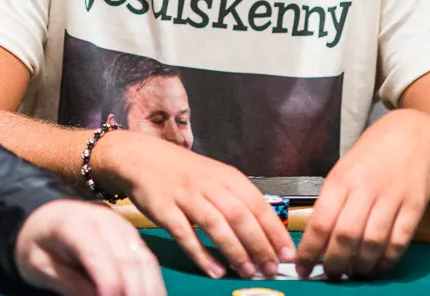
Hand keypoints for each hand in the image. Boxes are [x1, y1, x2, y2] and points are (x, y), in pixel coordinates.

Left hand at [14, 200, 165, 295]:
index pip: (97, 255)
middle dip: (134, 292)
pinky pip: (148, 259)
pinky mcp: (131, 236)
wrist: (44, 217)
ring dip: (150, 289)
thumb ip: (69, 284)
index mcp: (73, 224)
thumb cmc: (38, 244)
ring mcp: (121, 226)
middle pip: (128, 259)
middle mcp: (104, 221)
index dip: (108, 284)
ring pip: (145, 260)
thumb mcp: (40, 267)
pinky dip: (152, 283)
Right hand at [96, 130, 294, 279]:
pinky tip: (215, 271)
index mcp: (227, 176)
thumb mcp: (215, 177)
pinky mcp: (164, 209)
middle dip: (259, 245)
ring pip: (215, 224)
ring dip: (235, 250)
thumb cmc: (183, 172)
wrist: (141, 157)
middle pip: (240, 216)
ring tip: (248, 271)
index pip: (258, 204)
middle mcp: (209, 184)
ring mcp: (186, 196)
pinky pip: (185, 234)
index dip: (274, 231)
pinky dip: (201, 254)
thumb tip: (266, 230)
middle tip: (272, 269)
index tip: (288, 253)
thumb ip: (237, 199)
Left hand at [296, 109, 429, 279]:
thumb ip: (332, 200)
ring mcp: (391, 197)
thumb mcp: (343, 169)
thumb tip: (316, 238)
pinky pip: (399, 241)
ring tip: (354, 273)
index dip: (309, 251)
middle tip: (331, 275)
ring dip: (361, 265)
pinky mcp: (414, 206)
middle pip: (345, 236)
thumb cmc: (372, 154)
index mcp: (341, 180)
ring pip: (372, 242)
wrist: (412, 133)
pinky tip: (378, 267)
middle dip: (335, 263)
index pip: (320, 222)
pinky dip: (387, 260)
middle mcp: (364, 188)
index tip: (301, 268)